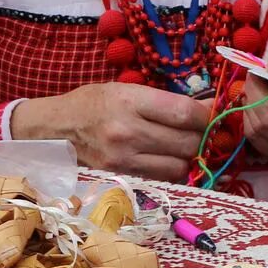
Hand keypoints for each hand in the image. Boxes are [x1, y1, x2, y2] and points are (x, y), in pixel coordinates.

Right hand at [9, 82, 208, 181]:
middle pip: (187, 143)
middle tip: (202, 132)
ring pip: (180, 166)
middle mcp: (127, 132)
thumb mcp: (127, 90)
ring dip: (189, 158)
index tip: (212, 115)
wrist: (55, 129)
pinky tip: (168, 159)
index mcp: (130, 102)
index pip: (185, 113)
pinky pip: (162, 178)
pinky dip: (172, 170)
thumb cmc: (94, 103)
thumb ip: (165, 101)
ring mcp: (124, 159)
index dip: (207, 116)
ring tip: (184, 147)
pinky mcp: (121, 177)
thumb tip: (208, 109)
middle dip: (202, 138)